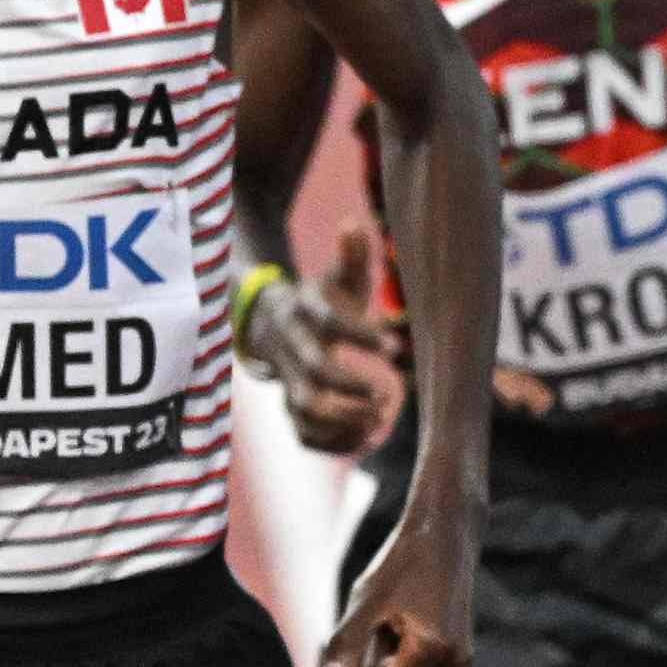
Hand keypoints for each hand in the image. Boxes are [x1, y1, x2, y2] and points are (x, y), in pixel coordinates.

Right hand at [254, 219, 408, 453]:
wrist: (271, 323)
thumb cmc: (321, 299)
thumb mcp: (336, 275)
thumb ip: (351, 255)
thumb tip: (353, 224)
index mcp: (303, 311)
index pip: (328, 323)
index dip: (360, 337)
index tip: (395, 349)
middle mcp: (290, 348)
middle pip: (313, 372)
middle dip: (350, 386)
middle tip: (386, 394)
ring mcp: (287, 380)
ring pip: (303, 408)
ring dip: (342, 420)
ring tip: (380, 419)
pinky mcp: (289, 405)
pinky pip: (302, 433)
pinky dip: (332, 442)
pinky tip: (366, 435)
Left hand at [313, 496, 475, 666]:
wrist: (450, 533)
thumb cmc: (404, 560)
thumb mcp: (367, 599)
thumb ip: (347, 645)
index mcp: (428, 655)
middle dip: (374, 648)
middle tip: (392, 603)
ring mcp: (458, 665)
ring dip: (387, 642)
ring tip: (407, 602)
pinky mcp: (458, 658)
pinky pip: (410, 664)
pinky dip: (400, 642)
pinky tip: (416, 610)